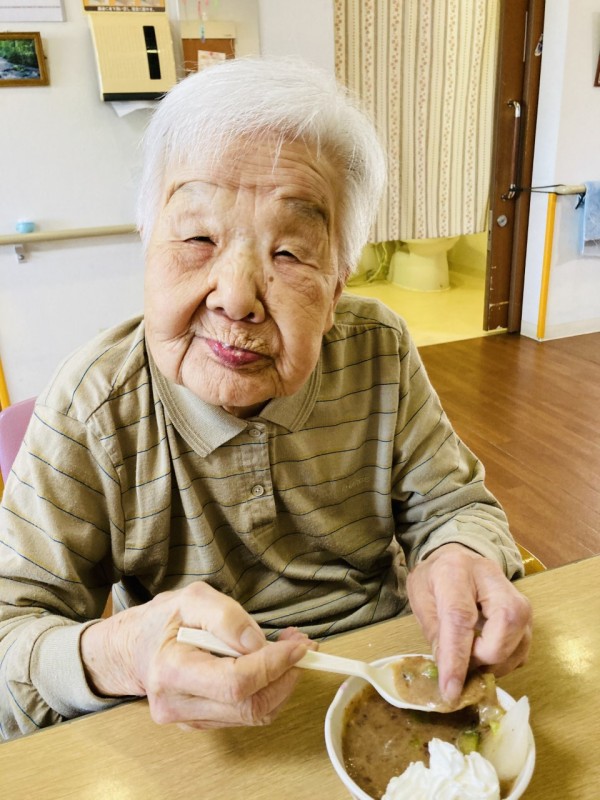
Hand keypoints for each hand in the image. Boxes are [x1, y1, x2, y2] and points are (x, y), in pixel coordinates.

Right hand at [81, 582, 312, 728]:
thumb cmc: (163, 620)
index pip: (234, 683)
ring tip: (289, 650)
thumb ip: (225, 616)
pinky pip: (246, 714)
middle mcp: (178, 705)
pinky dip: (269, 690)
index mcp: (171, 671)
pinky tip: (270, 664)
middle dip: (286, 676)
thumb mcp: (192, 598)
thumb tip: (257, 642)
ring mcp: (190, 721)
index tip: (298, 645)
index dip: (273, 665)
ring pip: (253, 714)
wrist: (134, 648)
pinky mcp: (203, 723)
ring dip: (282, 683)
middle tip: (302, 646)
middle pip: (249, 705)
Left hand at [406, 544, 531, 702]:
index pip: (460, 616)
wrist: (456, 557)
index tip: (451, 690)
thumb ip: (435, 633)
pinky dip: (506, 661)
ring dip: (497, 662)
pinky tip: (486, 658)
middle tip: (466, 665)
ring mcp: (515, 593)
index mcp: (455, 570)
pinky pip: (524, 646)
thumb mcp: (420, 599)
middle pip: (506, 621)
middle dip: (486, 655)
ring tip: (473, 662)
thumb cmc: (434, 579)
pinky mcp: (526, 612)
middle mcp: (492, 577)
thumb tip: (450, 674)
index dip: (457, 657)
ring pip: (521, 635)